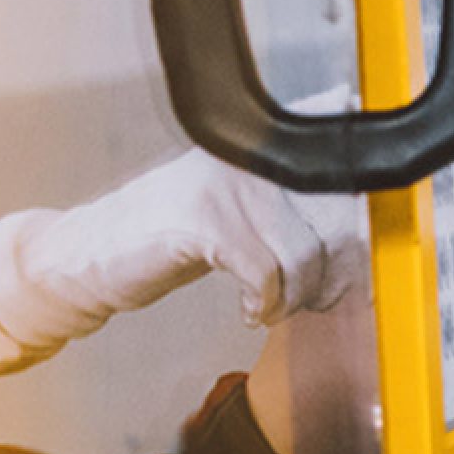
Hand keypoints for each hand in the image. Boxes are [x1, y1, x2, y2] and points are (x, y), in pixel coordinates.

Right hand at [0, 115, 369, 355]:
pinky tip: (250, 310)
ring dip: (298, 295)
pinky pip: (267, 274)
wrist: (87, 254)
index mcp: (262, 143)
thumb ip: (286, 205)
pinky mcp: (205, 222)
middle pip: (337, 214)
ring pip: (305, 252)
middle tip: (323, 295)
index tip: (366, 246)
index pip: (341, 155)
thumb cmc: (165, 235)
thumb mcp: (233, 207)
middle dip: (339, 267)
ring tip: (276, 305)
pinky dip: (266, 303)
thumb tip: (359, 228)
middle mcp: (250, 154)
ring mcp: (226, 185)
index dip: (365, 203)